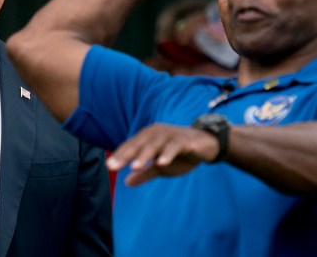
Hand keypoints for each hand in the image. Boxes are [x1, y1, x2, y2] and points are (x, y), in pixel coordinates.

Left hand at [106, 123, 220, 186]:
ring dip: (144, 156)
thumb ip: (145, 173)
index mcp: (149, 137)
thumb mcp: (161, 167)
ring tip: (134, 167)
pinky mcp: (185, 140)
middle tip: (114, 166)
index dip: (120, 156)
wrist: (207, 145)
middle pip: (139, 144)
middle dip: (126, 156)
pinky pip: (174, 147)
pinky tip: (162, 163)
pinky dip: (168, 154)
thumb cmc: (181, 154)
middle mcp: (157, 133)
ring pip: (154, 145)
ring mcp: (171, 135)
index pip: (131, 146)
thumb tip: (126, 182)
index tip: (109, 167)